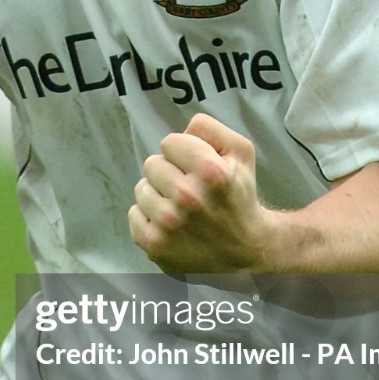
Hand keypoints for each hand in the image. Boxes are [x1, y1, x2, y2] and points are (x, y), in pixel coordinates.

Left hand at [129, 112, 271, 273]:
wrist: (245, 251)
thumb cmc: (239, 197)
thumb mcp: (240, 153)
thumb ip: (210, 129)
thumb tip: (183, 129)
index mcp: (210, 172)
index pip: (169, 142)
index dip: (183, 153)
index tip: (197, 168)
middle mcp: (188, 197)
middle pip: (152, 163)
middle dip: (170, 173)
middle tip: (190, 190)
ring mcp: (168, 223)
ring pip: (141, 188)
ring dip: (158, 195)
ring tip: (181, 208)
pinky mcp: (154, 244)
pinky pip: (134, 213)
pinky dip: (149, 217)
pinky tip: (171, 224)